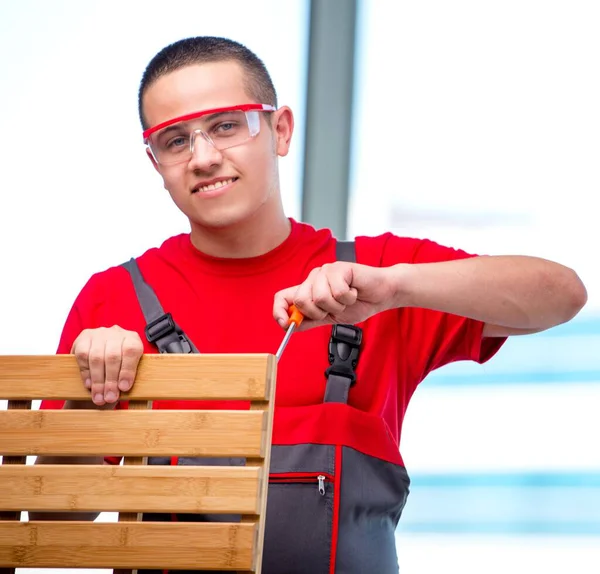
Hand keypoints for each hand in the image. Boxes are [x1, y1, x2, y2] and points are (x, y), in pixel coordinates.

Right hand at [71, 326, 143, 406]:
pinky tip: (89, 385)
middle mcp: (117, 333)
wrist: (103, 357)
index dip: (127, 370)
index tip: (124, 388)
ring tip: (99, 398)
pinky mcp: (84, 337)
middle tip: (109, 398)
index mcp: (133, 339)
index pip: (131, 351)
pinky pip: (82, 356)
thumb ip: (131, 377)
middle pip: (113, 357)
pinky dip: (86, 373)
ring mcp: (99, 333)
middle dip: (110, 381)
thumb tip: (130, 393)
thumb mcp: (131, 369)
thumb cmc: (120, 367)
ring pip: (97, 358)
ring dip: (97, 381)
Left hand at [273, 262, 399, 330]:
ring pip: (320, 298)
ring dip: (338, 306)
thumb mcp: (329, 318)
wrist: (382, 294)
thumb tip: (290, 326)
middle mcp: (313, 279)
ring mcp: (325, 272)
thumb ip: (309, 321)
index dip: (278, 311)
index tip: (285, 324)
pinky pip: (337, 291)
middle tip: (335, 309)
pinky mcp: (339, 268)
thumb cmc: (358, 303)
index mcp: (308, 291)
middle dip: (319, 313)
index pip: (281, 297)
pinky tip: (354, 292)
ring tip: (347, 299)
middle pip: (300, 300)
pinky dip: (349, 298)